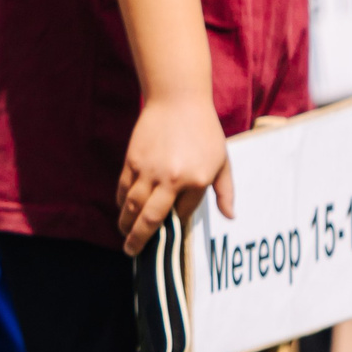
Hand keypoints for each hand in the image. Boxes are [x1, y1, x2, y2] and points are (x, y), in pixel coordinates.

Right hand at [118, 94, 232, 253]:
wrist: (178, 100)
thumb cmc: (205, 131)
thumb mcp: (222, 161)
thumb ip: (225, 191)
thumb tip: (229, 217)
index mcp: (196, 181)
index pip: (182, 214)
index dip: (176, 225)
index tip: (170, 235)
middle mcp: (171, 179)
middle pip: (151, 218)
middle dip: (139, 239)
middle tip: (131, 252)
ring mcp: (149, 169)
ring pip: (133, 205)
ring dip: (126, 223)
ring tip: (124, 234)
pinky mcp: (133, 159)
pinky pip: (124, 187)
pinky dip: (122, 201)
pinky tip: (123, 208)